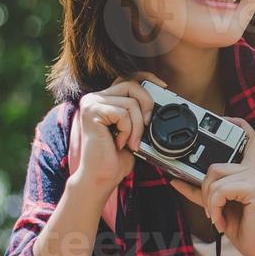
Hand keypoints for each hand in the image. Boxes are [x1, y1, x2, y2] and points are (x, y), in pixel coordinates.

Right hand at [71, 71, 167, 196]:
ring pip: (130, 102)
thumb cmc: (115, 158)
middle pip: (131, 84)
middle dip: (147, 104)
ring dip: (137, 126)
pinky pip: (122, 114)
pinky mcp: (91, 112)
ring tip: (131, 142)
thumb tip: (158, 100)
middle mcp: (94, 98)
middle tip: (147, 125)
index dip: (147, 78)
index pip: (127, 78)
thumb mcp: (132, 130)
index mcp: (104, 100)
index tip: (163, 87)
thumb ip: (138, 113)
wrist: (101, 177)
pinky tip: (119, 143)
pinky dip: (128, 130)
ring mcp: (91, 104)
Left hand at [169, 116, 254, 255]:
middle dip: (205, 191)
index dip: (238, 123)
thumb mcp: (218, 206)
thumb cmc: (247, 229)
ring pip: (214, 178)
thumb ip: (201, 191)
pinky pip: (219, 190)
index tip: (225, 118)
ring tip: (219, 218)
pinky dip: (215, 208)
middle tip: (213, 212)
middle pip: (214, 166)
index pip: (250, 137)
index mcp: (251, 170)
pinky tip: (223, 221)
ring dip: (210, 203)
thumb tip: (176, 180)